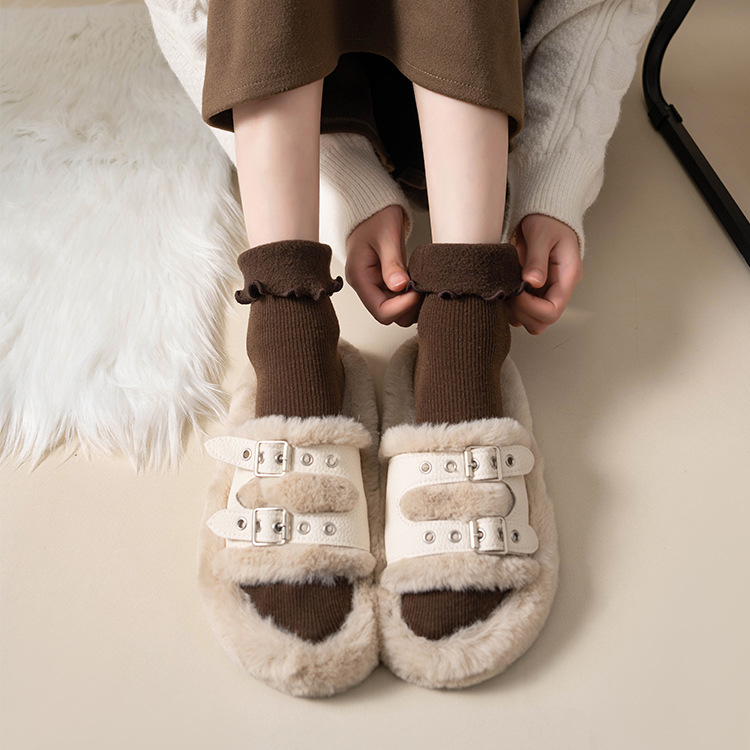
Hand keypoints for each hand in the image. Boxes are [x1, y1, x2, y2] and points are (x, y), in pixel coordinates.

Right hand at [345, 205, 421, 325]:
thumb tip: (400, 287)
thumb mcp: (387, 236)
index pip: (381, 311)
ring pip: (394, 310)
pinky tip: (419, 283)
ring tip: (423, 285)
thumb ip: (393, 263)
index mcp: (358, 276)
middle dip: (408, 308)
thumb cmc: (376, 218)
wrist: (372, 209)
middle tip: (424, 289)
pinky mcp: (382, 283)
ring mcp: (373, 286)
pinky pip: (397, 300)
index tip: (418, 291)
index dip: (402, 307)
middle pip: (387, 315)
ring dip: (411, 304)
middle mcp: (364, 286)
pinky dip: (410, 297)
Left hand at [506, 214, 582, 334]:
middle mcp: (559, 288)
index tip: (516, 293)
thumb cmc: (548, 220)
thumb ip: (537, 259)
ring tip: (506, 291)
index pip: (552, 310)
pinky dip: (513, 306)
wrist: (546, 214)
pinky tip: (507, 290)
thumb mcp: (541, 234)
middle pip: (543, 322)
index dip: (530, 308)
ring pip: (532, 320)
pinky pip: (525, 309)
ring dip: (515, 312)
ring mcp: (547, 291)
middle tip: (509, 294)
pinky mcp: (536, 291)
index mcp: (567, 277)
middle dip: (522, 313)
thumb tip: (533, 281)